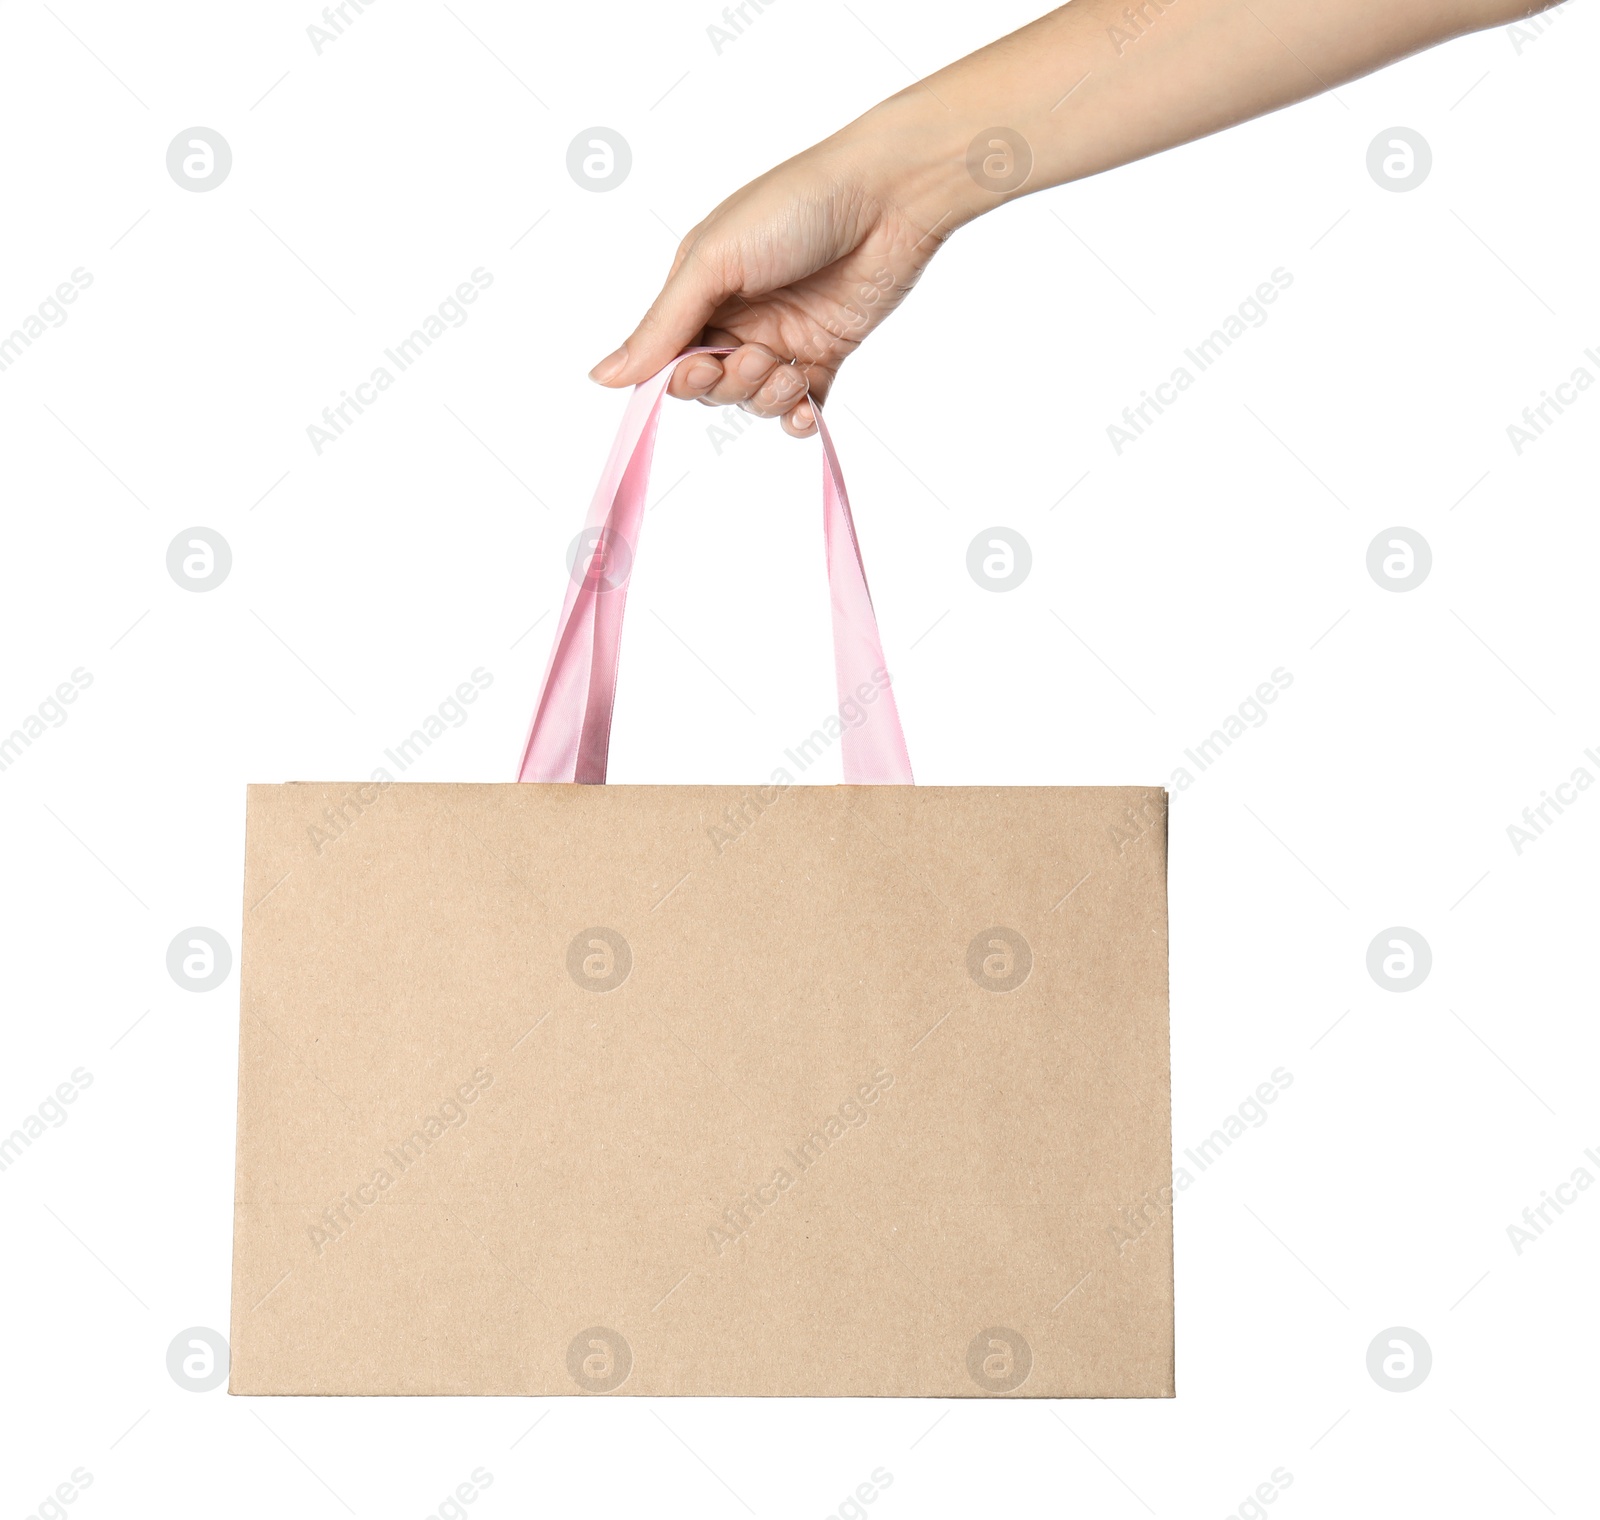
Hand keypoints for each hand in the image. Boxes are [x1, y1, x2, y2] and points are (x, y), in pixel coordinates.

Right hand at [587, 126, 955, 436]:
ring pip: (753, 399)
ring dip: (766, 395)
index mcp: (700, 287)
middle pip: (710, 385)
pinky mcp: (826, 353)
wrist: (888, 197)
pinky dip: (798, 417)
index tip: (701, 368)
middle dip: (728, 384)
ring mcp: (783, 336)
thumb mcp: (713, 262)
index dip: (680, 376)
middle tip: (756, 357)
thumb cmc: (796, 207)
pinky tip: (806, 408)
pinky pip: (800, 407)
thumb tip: (601, 377)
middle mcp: (737, 315)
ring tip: (789, 366)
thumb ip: (661, 326)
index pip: (670, 356)